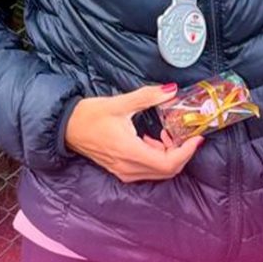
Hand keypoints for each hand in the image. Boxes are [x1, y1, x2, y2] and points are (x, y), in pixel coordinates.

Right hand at [65, 83, 203, 181]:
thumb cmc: (89, 115)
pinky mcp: (121, 170)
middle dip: (181, 153)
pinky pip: (148, 170)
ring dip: (169, 155)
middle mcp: (128, 167)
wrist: (66, 128)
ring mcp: (124, 171)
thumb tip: (171, 90)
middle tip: (184, 134)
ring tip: (166, 133)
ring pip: (158, 172)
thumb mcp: (120, 102)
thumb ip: (148, 96)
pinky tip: (152, 140)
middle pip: (167, 170)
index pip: (168, 163)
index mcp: (129, 152)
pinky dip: (157, 157)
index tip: (196, 137)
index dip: (187, 152)